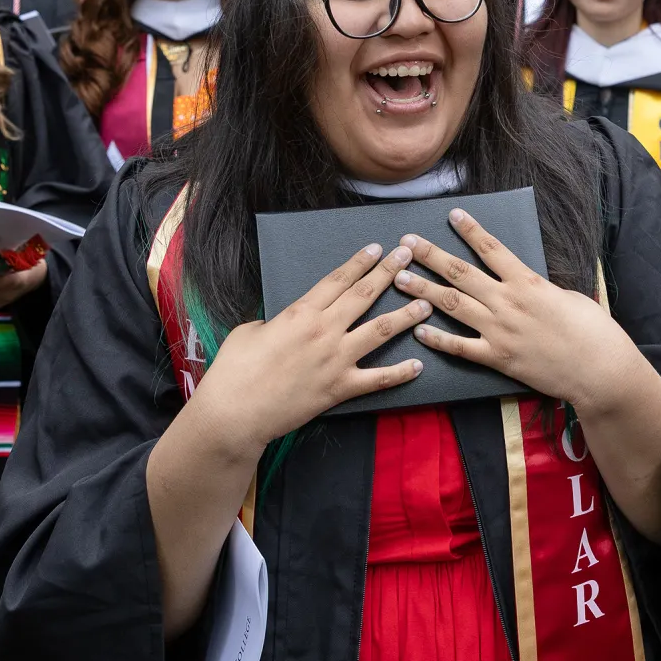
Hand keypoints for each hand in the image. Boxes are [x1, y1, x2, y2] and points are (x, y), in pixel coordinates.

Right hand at [191, 245, 429, 452]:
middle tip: (408, 257)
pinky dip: (400, 373)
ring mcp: (336, 359)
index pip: (338, 280)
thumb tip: (283, 321)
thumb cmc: (234, 370)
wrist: (235, 413)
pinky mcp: (340, 388)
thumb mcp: (249, 330)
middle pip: (364, 295)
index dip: (360, 262)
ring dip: (405, 315)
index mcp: (300, 312)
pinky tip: (418, 366)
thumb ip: (274, 320)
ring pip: (380, 331)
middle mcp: (324, 331)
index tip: (378, 248)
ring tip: (426, 303)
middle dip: (389, 273)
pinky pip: (378, 379)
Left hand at [395, 209, 644, 412]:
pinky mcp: (498, 358)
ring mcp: (499, 331)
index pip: (492, 249)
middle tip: (407, 243)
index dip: (470, 230)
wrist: (598, 369)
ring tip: (400, 278)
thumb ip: (539, 287)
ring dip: (424, 290)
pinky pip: (460, 347)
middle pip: (461, 273)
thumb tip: (524, 282)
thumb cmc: (593, 330)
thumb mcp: (568, 295)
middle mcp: (508, 302)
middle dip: (431, 255)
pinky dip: (438, 339)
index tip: (451, 214)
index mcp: (527, 282)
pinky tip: (418, 330)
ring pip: (453, 306)